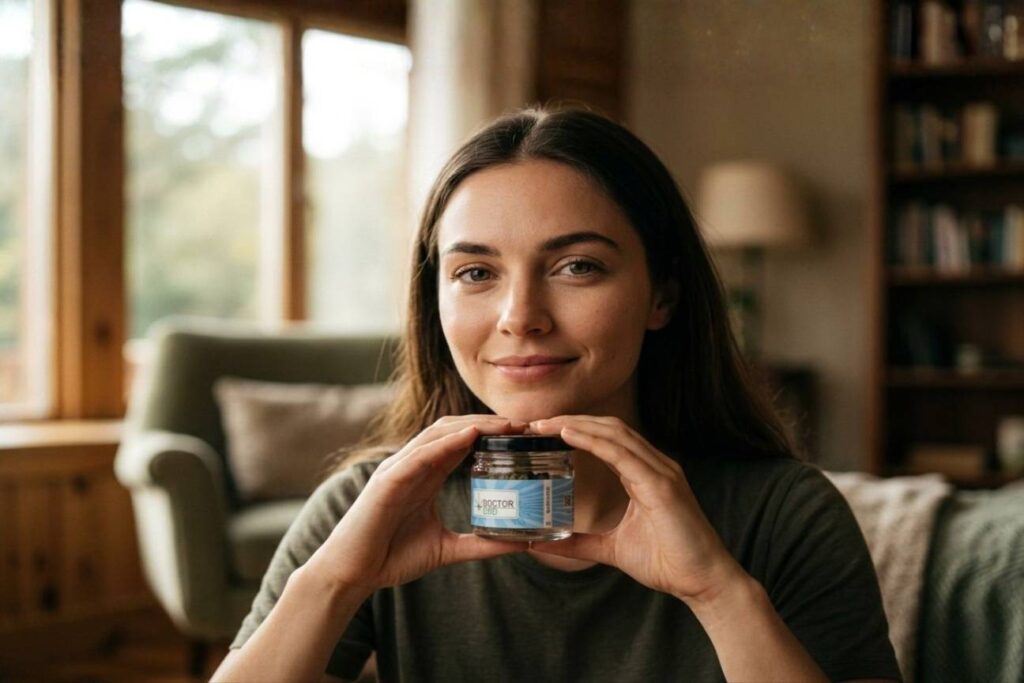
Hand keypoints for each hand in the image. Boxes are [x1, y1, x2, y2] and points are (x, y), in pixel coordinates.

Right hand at [302, 415, 526, 597]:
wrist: (353, 574)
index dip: (491, 434)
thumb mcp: (447, 549)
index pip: (462, 444)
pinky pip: (419, 456)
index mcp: (427, 476)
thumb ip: (481, 545)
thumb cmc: (392, 557)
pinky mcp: (387, 481)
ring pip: (438, 434)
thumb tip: (521, 545)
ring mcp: (399, 470)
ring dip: (472, 426)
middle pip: (454, 431)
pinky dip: (444, 443)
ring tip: (504, 424)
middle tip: (522, 424)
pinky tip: (469, 437)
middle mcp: (413, 466)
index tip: (523, 434)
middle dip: (487, 424)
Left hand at [529, 416, 747, 605]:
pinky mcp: (662, 485)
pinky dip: (594, 441)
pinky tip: (570, 436)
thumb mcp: (611, 549)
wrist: (703, 581)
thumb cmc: (667, 561)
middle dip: (572, 420)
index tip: (543, 431)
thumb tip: (542, 544)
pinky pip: (622, 454)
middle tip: (536, 422)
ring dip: (578, 425)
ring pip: (615, 434)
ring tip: (546, 424)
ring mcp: (661, 471)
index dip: (576, 429)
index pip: (607, 439)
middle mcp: (654, 465)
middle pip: (608, 428)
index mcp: (645, 474)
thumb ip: (580, 543)